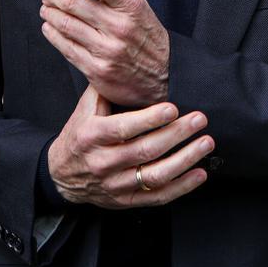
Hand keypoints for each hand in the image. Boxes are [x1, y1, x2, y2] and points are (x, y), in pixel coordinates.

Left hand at [41, 0, 169, 106]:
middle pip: (73, 2)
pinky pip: (66, 48)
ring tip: (47, 10)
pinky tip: (51, 28)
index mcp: (130, 6)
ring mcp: (107, 50)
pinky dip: (52, 34)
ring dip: (50, 14)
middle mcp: (119, 27)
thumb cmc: (146, 36)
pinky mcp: (97, 70)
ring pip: (66, 25)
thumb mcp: (135, 5)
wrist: (165, 76)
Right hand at [48, 84, 211, 207]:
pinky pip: (158, 196)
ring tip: (206, 143)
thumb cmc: (80, 134)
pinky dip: (182, 187)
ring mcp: (115, 184)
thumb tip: (132, 66)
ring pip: (155, 176)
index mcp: (92, 136)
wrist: (62, 174)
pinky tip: (200, 173)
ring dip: (185, 159)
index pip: (124, 128)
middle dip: (177, 134)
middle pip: (146, 150)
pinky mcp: (126, 200)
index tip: (173, 108)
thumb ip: (107, 89)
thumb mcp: (85, 109)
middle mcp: (103, 162)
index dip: (151, 119)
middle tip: (199, 119)